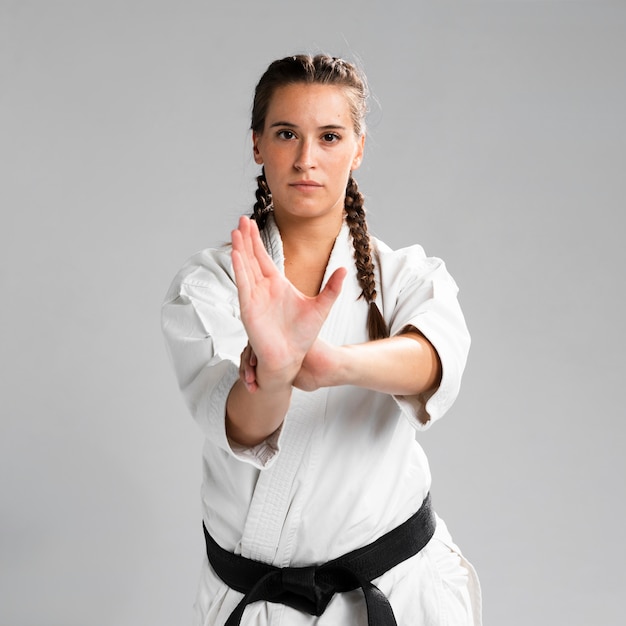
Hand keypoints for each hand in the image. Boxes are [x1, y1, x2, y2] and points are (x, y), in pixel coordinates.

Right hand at [231, 216, 345, 388]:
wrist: (292, 357)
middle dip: (246, 238)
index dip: (257, 240)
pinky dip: (239, 269)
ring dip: (240, 249)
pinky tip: (235, 254)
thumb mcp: (322, 306)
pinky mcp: (249, 308)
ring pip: (245, 267)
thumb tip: (345, 269)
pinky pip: (243, 284)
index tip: (251, 223)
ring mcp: (254, 297)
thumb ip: (332, 287)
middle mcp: (263, 288)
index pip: (264, 257)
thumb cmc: (303, 335)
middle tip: (241, 219)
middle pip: (252, 257)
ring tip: (235, 231)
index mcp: (277, 284)